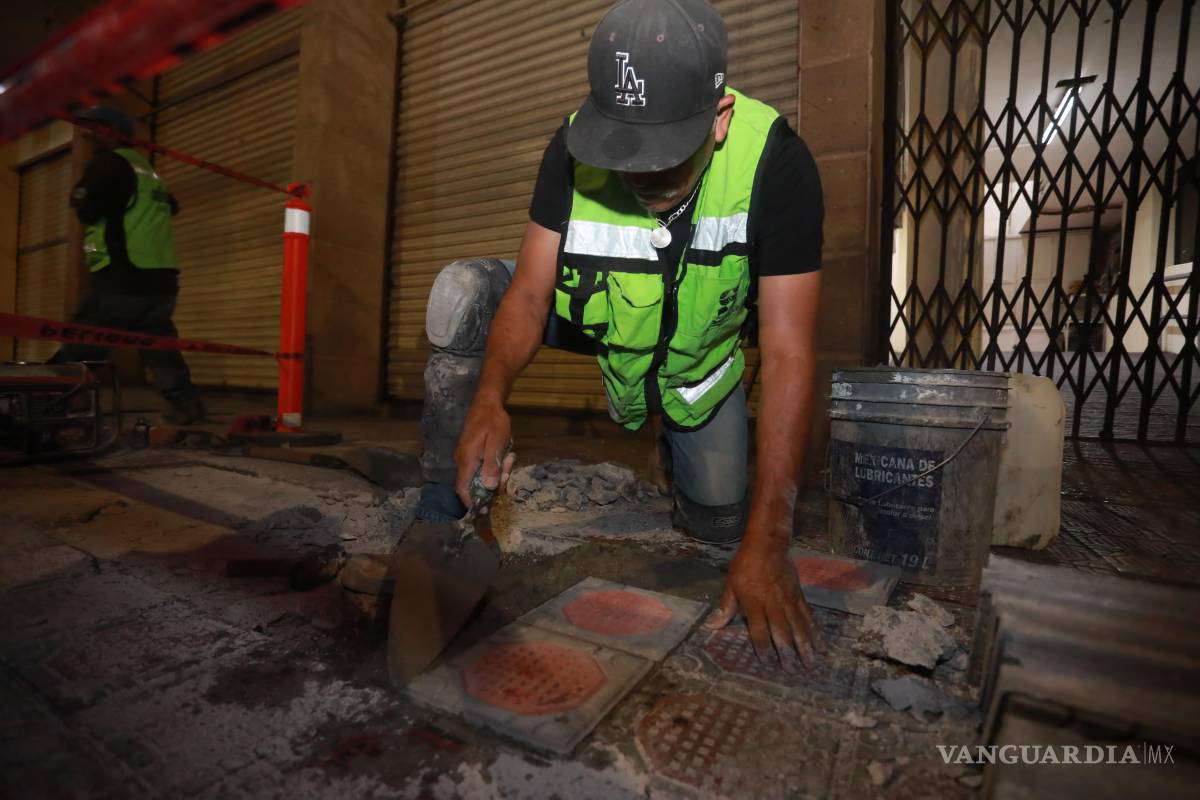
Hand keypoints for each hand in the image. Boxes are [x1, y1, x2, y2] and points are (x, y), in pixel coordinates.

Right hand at [453, 398, 516, 512]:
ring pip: (481, 475)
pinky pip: (482, 466)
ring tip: (509, 455)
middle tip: (509, 467)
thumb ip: (492, 466)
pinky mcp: (471, 452)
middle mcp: (462, 460)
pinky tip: (505, 453)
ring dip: (497, 472)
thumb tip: (489, 487)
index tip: (482, 511)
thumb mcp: (496, 443)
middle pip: (475, 484)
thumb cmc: (493, 421)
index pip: (462, 489)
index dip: (471, 502)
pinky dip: (494, 465)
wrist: (487, 403)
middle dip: (494, 483)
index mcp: (467, 460)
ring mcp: (466, 456)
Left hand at [705, 541, 825, 671]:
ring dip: (806, 646)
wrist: (767, 545)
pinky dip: (815, 631)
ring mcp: (788, 601)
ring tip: (812, 664)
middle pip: (782, 631)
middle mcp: (773, 604)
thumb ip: (726, 607)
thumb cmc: (745, 565)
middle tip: (794, 671)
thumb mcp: (730, 584)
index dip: (763, 647)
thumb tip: (712, 626)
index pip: (759, 630)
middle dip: (788, 652)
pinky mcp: (799, 596)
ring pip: (799, 626)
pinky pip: (808, 616)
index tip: (767, 662)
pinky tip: (822, 644)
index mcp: (754, 603)